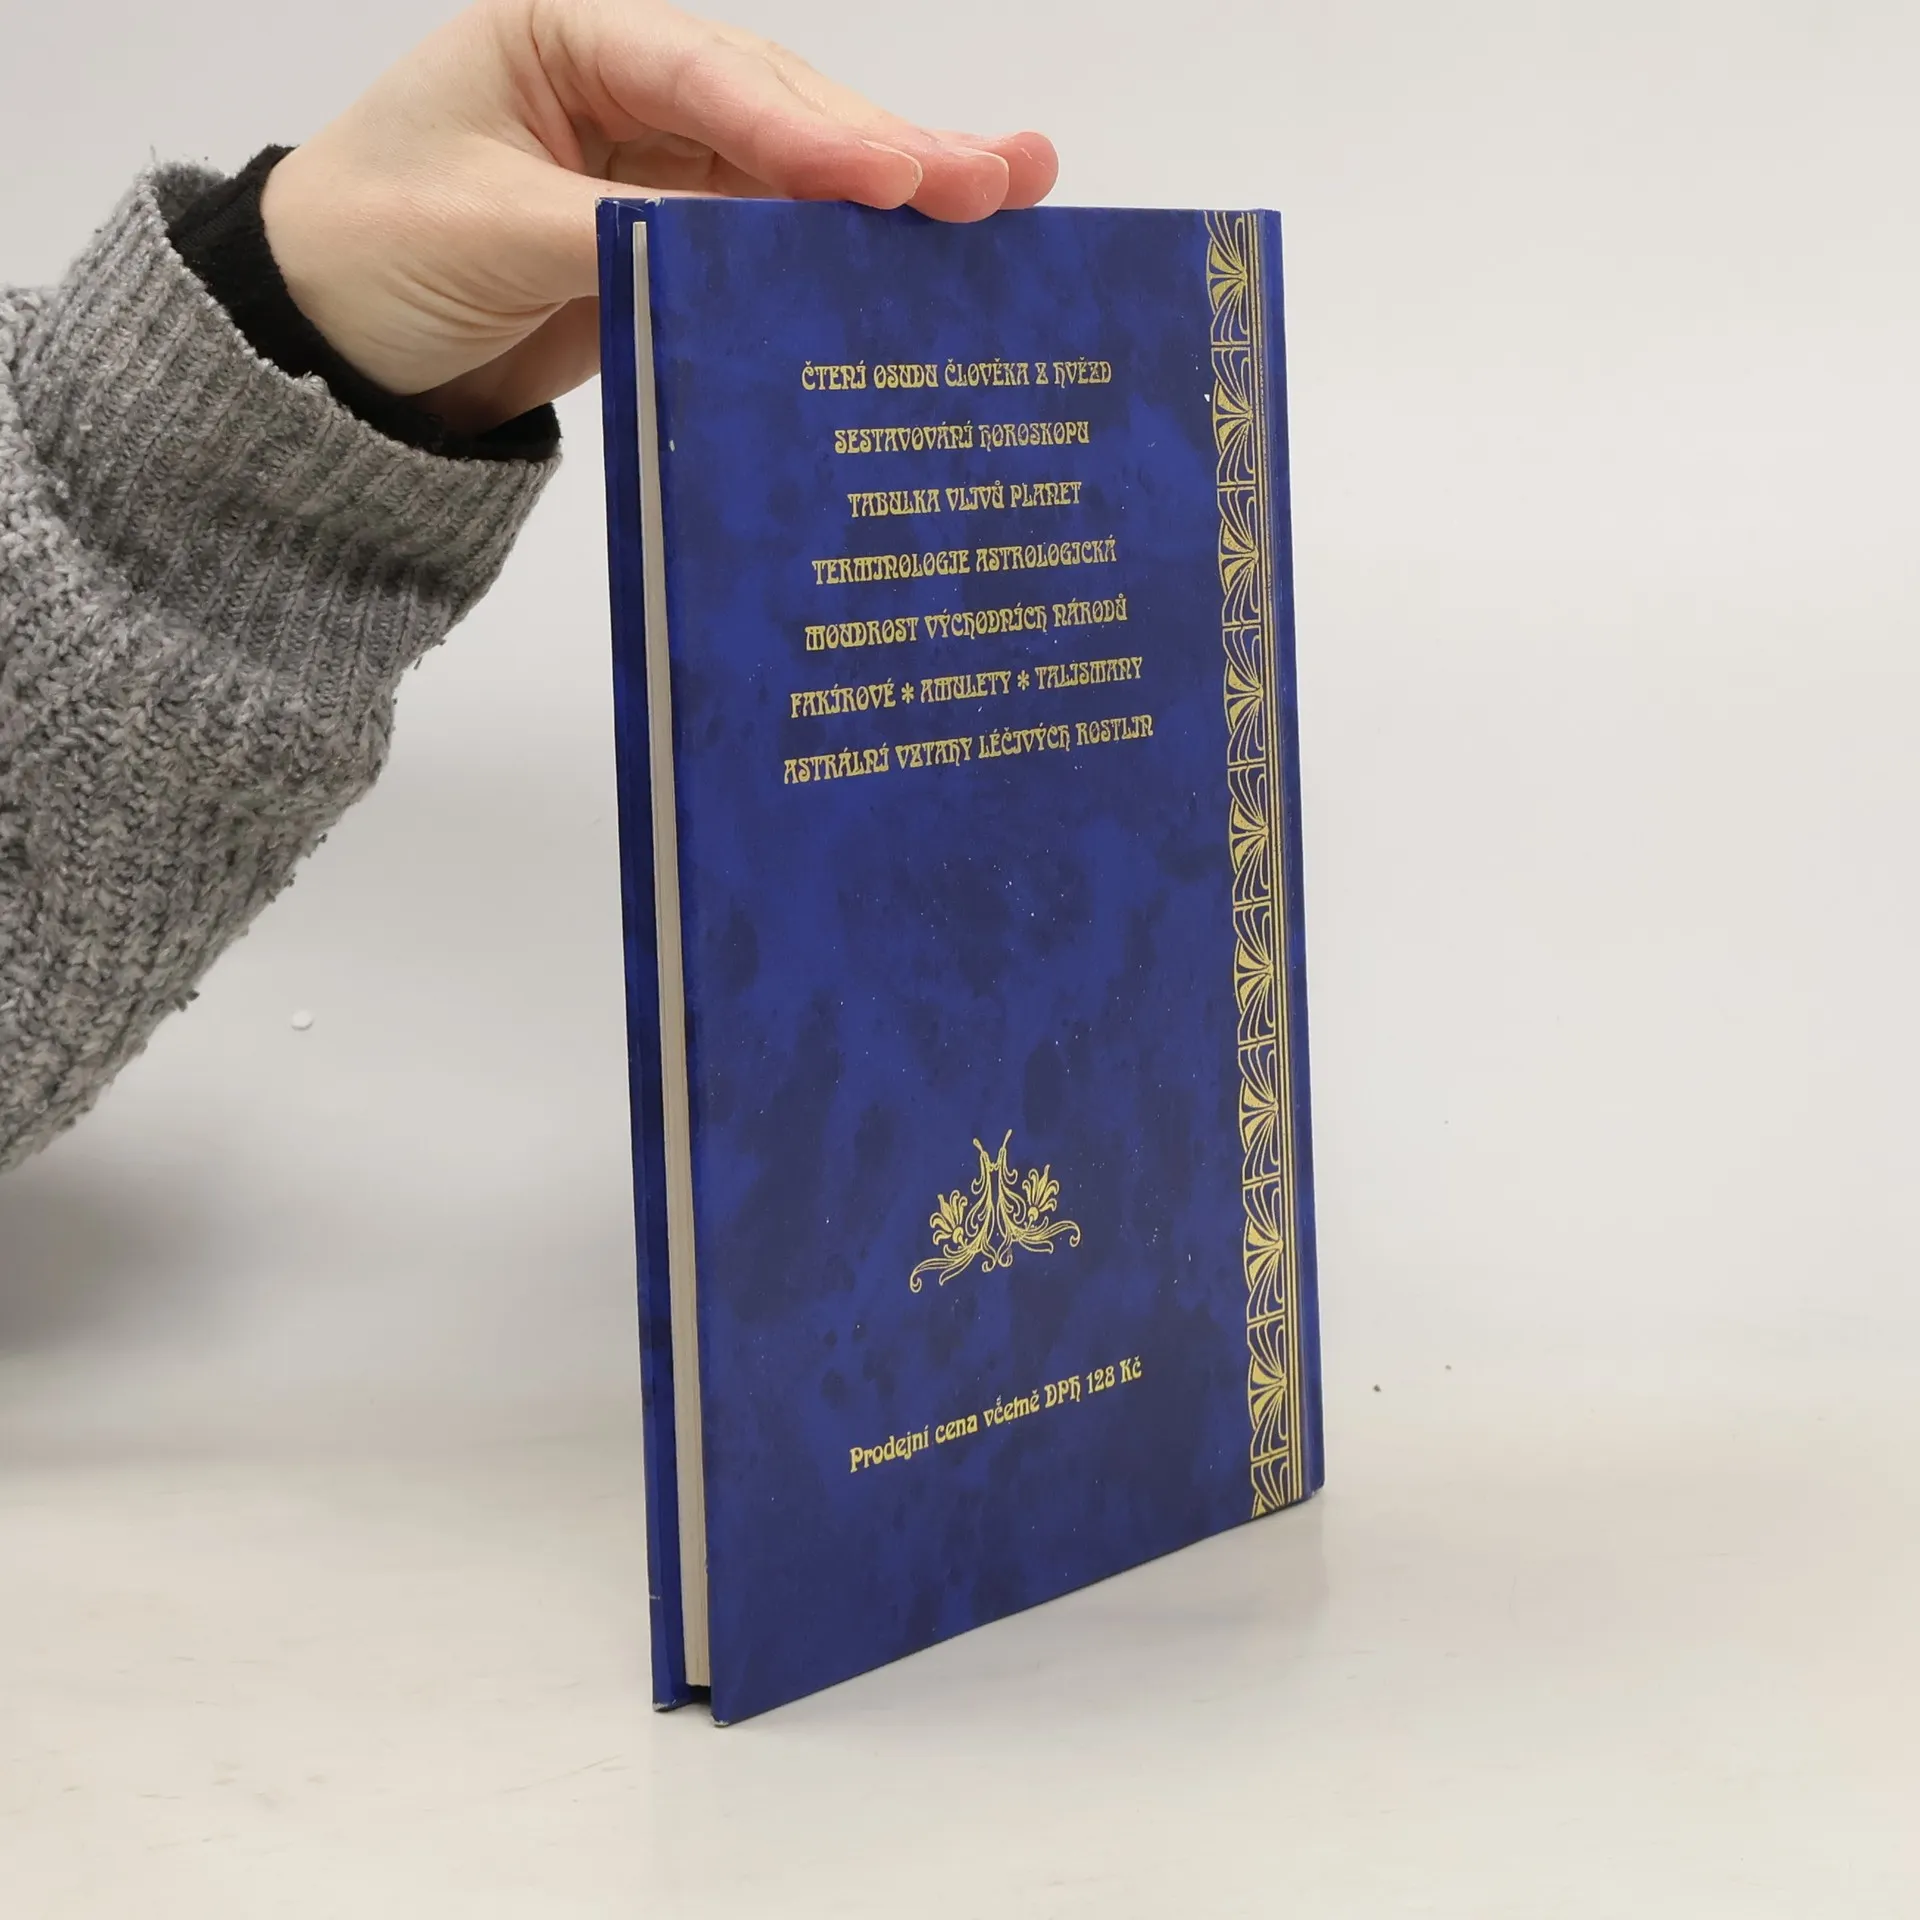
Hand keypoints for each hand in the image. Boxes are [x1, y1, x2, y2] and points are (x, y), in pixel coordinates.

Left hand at [260, 0, 1058, 432]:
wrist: (327, 358)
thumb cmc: (365, 256)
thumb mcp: (489, 232)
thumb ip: (627, 233)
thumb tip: (757, 252)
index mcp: (567, 37)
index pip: (709, 75)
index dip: (807, 130)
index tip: (894, 177)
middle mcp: (626, 88)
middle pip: (780, 112)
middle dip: (890, 150)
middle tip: (1002, 178)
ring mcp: (659, 168)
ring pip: (795, 176)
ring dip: (897, 195)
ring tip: (1012, 197)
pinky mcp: (673, 246)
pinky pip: (771, 247)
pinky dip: (843, 258)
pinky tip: (926, 260)